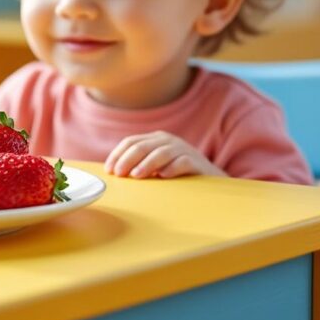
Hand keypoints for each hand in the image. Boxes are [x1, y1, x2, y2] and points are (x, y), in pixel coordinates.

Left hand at [104, 131, 225, 178]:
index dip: (117, 155)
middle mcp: (168, 140)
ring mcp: (183, 149)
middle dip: (127, 159)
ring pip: (161, 152)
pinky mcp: (197, 162)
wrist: (211, 180)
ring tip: (136, 176)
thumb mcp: (155, 166)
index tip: (109, 170)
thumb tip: (114, 174)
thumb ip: (138, 165)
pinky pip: (183, 162)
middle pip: (142, 146)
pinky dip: (172, 168)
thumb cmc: (177, 174)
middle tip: (119, 174)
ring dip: (146, 164)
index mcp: (155, 139)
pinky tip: (162, 176)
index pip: (131, 142)